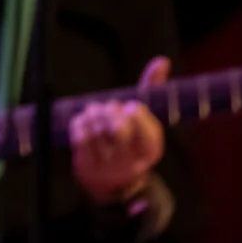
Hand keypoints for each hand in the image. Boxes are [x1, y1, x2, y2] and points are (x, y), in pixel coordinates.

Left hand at [69, 57, 168, 202]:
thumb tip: (162, 60)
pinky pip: (79, 135)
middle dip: (111, 111)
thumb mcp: (144, 119)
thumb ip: (151, 89)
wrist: (111, 182)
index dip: (136, 114)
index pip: (148, 131)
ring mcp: (108, 166)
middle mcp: (132, 163)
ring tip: (96, 111)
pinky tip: (84, 121)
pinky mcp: (87, 166)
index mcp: (151, 151)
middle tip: (109, 108)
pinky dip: (80, 121)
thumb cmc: (130, 139)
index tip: (130, 107)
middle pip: (119, 130)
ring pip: (96, 130)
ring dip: (94, 113)